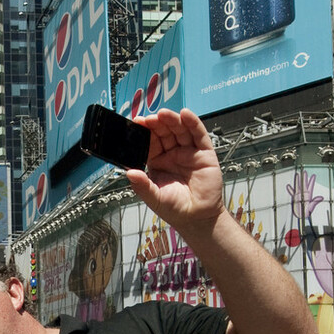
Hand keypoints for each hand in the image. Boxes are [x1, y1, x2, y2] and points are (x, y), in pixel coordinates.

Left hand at [127, 109, 224, 229]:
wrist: (198, 218)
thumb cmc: (175, 208)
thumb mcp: (154, 198)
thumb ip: (142, 186)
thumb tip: (129, 173)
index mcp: (158, 162)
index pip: (150, 142)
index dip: (144, 133)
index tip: (136, 124)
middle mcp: (173, 154)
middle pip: (164, 132)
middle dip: (157, 124)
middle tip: (148, 118)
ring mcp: (189, 152)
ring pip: (180, 130)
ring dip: (172, 120)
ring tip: (163, 114)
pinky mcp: (204, 153)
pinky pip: (198, 135)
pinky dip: (192, 123)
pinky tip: (185, 115)